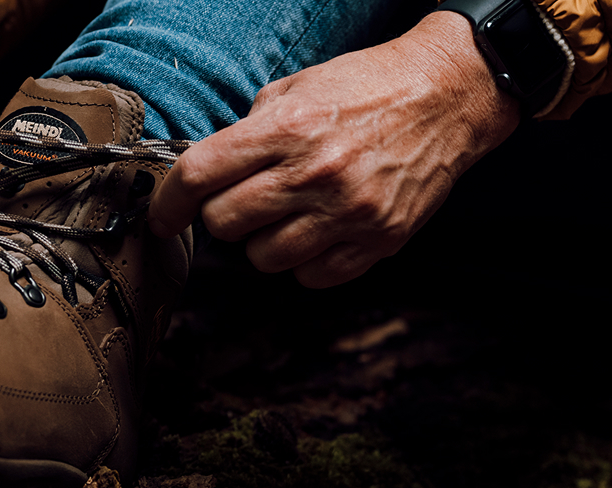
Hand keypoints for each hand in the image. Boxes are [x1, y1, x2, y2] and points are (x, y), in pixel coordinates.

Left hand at [148, 12, 521, 287]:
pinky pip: (312, 277)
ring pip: (264, 258)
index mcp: (288, 128)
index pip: (200, 175)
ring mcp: (348, 212)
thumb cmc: (368, 88)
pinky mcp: (378, 240)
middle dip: (221, 216)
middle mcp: (315, 173)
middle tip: (242, 201)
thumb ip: (250, 131)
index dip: (169, 202)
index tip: (163, 217)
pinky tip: (316, 232)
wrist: (447, 96)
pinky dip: (304, 262)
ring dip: (262, 242)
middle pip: (225, 224)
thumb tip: (207, 173)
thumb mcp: (299, 88)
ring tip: (284, 214)